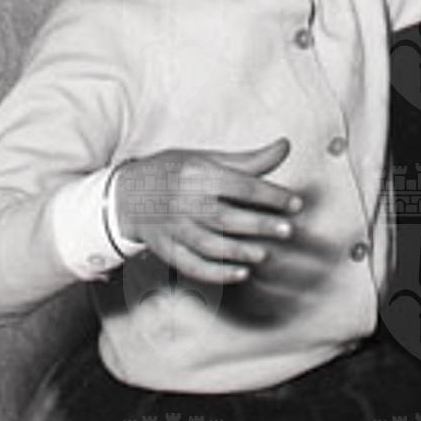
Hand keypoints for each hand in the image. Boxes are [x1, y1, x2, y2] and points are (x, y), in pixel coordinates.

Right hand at [112, 140, 300, 283]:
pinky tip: (241, 273)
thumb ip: (248, 160)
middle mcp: (185, 201)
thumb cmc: (172, 172)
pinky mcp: (167, 249)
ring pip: (210, 245)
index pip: (241, 185)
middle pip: (227, 217)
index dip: (271, 195)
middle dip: (260, 225)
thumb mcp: (206, 158)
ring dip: (240, 252)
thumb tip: (285, 147)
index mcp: (198, 174)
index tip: (295, 204)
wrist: (125, 194)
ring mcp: (174, 228)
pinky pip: (193, 265)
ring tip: (265, 254)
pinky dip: (217, 273)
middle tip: (288, 230)